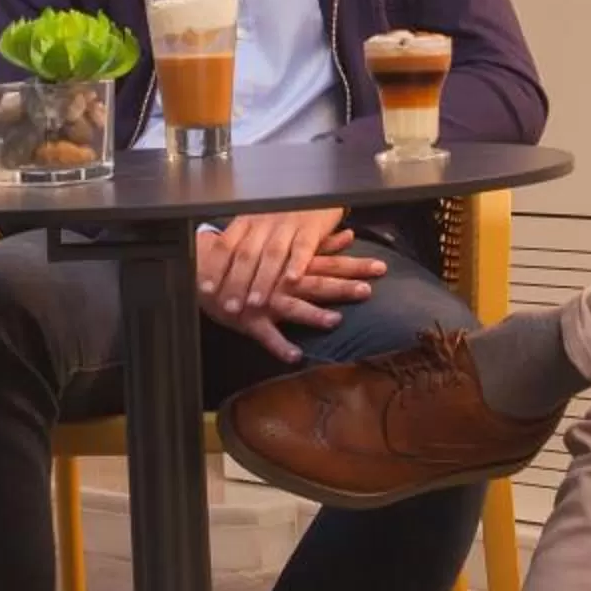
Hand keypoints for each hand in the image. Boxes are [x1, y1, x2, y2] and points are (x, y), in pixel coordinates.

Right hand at [195, 209, 386, 363]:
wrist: (208, 274)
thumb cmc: (252, 263)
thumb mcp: (286, 251)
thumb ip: (318, 246)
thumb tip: (348, 235)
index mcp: (294, 266)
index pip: (330, 264)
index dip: (355, 266)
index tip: (381, 267)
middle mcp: (283, 282)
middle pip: (317, 284)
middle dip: (342, 287)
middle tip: (367, 291)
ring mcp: (267, 302)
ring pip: (293, 308)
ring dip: (313, 315)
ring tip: (334, 320)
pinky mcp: (251, 321)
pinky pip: (267, 336)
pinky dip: (281, 345)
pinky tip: (296, 355)